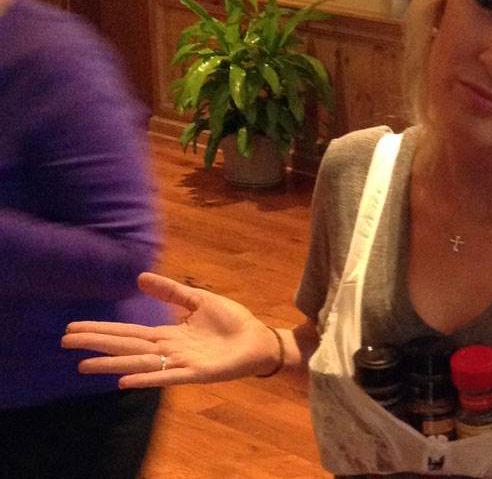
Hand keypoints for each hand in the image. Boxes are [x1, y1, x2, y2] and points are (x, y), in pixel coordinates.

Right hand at [61, 272, 280, 388]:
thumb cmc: (232, 322)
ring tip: (84, 366)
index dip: (102, 329)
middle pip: (126, 346)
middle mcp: (169, 350)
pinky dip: (146, 379)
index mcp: (169, 334)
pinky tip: (124, 381)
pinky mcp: (196, 373)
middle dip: (97, 343)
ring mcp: (181, 363)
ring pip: (140, 363)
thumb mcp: (199, 300)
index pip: (128, 331)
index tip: (74, 328)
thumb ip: (171, 292)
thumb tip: (140, 277)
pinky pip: (167, 377)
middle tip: (65, 341)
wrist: (259, 339)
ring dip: (112, 364)